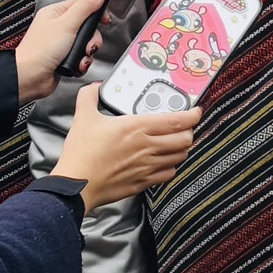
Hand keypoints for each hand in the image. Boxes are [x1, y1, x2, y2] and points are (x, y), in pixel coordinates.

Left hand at [15, 0, 106, 103]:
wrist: (30, 77)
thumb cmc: (40, 50)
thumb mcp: (67, 24)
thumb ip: (85, 7)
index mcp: (55, 13)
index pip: (82, 5)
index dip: (96, 11)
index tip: (105, 19)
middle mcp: (58, 27)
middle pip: (87, 26)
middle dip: (92, 38)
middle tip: (88, 44)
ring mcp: (61, 44)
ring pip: (86, 43)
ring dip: (87, 53)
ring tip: (80, 56)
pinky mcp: (64, 58)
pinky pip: (82, 57)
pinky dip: (82, 62)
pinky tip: (76, 64)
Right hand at [56, 84, 199, 212]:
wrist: (76, 184)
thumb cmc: (82, 153)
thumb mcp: (83, 118)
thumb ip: (89, 97)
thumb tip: (94, 88)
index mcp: (137, 127)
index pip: (177, 120)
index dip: (193, 115)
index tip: (195, 111)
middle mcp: (148, 146)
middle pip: (185, 139)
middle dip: (189, 131)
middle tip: (185, 127)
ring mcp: (148, 166)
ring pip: (180, 157)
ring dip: (182, 148)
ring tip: (176, 143)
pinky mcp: (144, 182)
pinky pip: (168, 174)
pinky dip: (171, 167)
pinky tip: (164, 162)